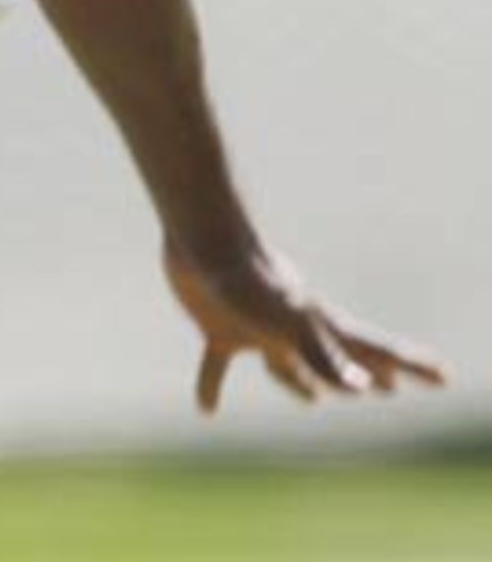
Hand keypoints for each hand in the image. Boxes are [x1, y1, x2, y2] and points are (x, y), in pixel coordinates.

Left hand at [162, 239, 447, 412]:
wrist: (200, 234)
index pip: (374, 349)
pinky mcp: (218, 324)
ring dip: (300, 381)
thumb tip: (359, 390)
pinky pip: (219, 362)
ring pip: (286, 362)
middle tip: (392, 388)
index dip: (410, 366)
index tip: (444, 376)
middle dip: (367, 373)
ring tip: (314, 399)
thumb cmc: (245, 277)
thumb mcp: (289, 321)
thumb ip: (322, 356)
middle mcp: (294, 327)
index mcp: (320, 325)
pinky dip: (213, 385)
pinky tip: (206, 409)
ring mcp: (257, 324)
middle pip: (339, 355)